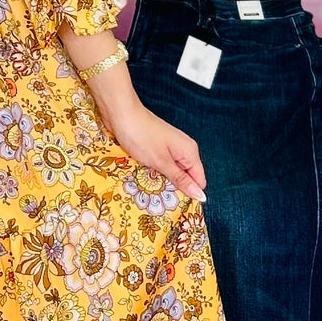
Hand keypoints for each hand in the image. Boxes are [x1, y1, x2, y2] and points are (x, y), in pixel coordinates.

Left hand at [93, 79, 207, 202]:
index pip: (199, 180)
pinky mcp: (157, 148)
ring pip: (172, 173)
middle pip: (186, 177)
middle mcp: (183, 150)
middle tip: (160, 200)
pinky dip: (154, 173)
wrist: (120, 113)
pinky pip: (161, 166)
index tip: (178, 207)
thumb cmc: (140, 136)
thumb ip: (181, 179)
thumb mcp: (161, 162)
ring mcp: (169, 148)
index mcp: (189, 152)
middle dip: (175, 189)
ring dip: (162, 182)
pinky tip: (144, 179)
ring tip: (150, 191)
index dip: (190, 194)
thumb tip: (201, 196)